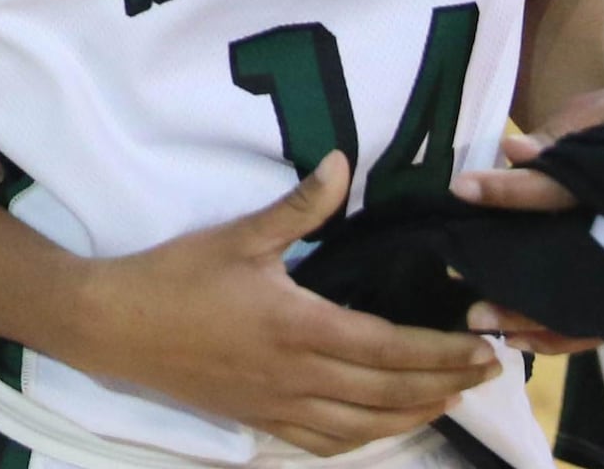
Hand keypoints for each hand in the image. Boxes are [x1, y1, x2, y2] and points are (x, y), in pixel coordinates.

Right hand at [70, 154, 501, 454]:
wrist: (115, 326)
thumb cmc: (176, 276)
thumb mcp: (238, 234)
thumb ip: (299, 206)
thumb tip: (343, 163)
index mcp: (300, 327)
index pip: (390, 348)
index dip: (442, 353)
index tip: (483, 347)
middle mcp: (298, 376)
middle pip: (389, 392)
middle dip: (444, 384)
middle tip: (487, 371)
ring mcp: (279, 406)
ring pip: (363, 426)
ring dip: (413, 416)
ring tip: (449, 399)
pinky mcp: (258, 421)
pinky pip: (323, 444)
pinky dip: (362, 440)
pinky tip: (380, 428)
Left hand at [448, 77, 603, 352]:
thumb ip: (563, 134)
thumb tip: (511, 150)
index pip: (561, 192)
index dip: (511, 192)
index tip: (462, 189)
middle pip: (570, 265)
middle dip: (516, 279)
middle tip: (462, 277)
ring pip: (584, 307)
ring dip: (530, 317)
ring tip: (481, 318)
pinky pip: (599, 323)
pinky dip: (558, 334)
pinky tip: (518, 338)